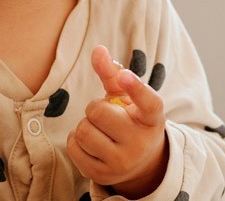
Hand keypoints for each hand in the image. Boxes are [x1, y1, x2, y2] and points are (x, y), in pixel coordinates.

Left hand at [67, 45, 168, 197]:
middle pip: (98, 111)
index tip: (125, 76)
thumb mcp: (127, 98)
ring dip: (85, 125)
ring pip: (83, 130)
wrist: (138, 163)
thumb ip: (113, 74)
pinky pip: (73, 146)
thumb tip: (98, 50)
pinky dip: (75, 140)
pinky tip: (90, 143)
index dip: (136, 88)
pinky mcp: (102, 175)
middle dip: (95, 108)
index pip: (148, 102)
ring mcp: (122, 162)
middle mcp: (141, 142)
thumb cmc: (129, 120)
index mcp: (152, 118)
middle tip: (106, 115)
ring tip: (99, 130)